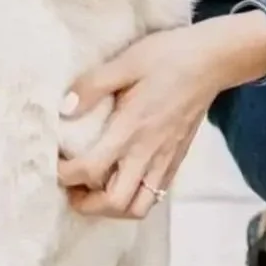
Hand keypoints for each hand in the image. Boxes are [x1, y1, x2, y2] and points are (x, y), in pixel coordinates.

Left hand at [58, 12, 265, 218]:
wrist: (213, 61)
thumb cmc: (169, 57)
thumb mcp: (126, 61)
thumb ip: (92, 86)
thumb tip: (64, 109)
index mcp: (132, 129)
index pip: (91, 169)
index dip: (64, 174)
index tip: (53, 163)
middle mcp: (149, 152)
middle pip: (115, 203)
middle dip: (86, 203)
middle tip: (70, 186)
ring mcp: (166, 160)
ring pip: (138, 208)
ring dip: (111, 208)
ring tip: (94, 189)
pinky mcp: (177, 160)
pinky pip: (155, 196)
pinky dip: (133, 199)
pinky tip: (120, 180)